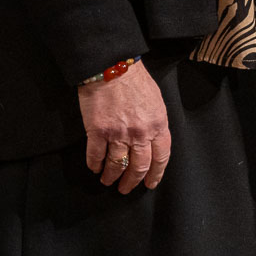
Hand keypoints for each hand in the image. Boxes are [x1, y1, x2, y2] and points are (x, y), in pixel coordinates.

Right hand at [77, 63, 170, 193]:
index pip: (161, 157)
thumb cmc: (136, 81)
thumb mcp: (156, 101)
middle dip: (132, 181)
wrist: (113, 67)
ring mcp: (118, 134)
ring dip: (111, 176)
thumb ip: (156, 123)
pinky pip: (95, 156)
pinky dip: (94, 165)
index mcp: (158, 124)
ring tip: (108, 181)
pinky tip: (94, 168)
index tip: (150, 183)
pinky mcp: (97, 132)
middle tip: (126, 188)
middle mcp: (140, 133)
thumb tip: (152, 141)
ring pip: (116, 165)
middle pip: (139, 166)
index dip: (156, 174)